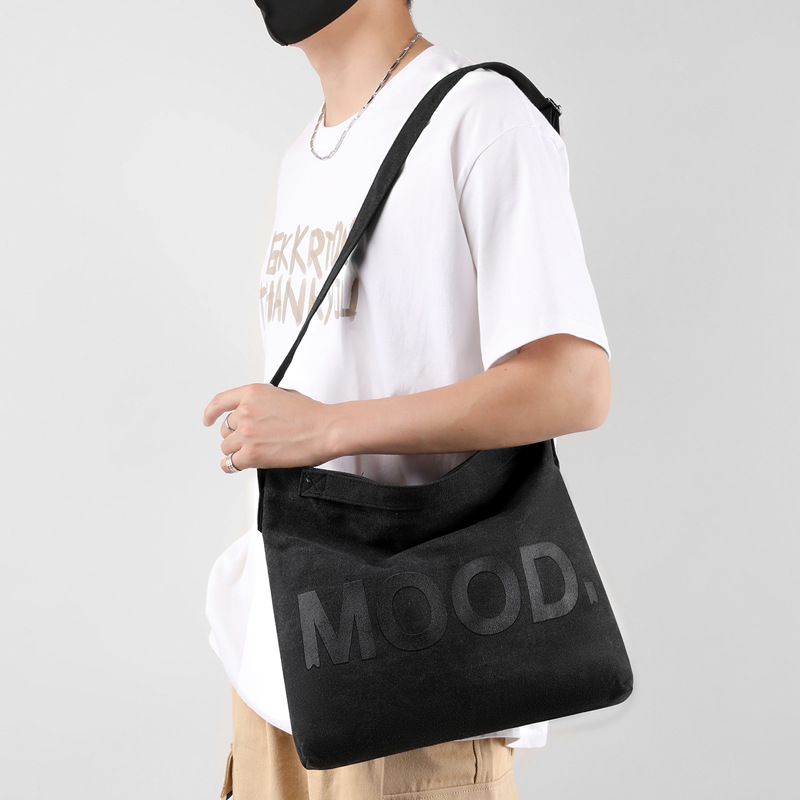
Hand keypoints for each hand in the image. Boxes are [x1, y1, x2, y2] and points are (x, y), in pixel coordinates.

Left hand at [202, 383, 335, 471]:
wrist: (324, 429)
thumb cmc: (311, 414)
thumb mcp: (281, 394)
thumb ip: (260, 401)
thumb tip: (252, 412)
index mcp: (252, 393)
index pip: (220, 402)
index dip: (210, 413)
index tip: (208, 419)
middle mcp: (245, 412)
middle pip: (225, 429)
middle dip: (234, 435)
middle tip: (249, 441)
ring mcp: (247, 434)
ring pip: (226, 447)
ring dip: (236, 450)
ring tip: (252, 452)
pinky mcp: (252, 454)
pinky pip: (231, 463)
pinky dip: (232, 465)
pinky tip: (237, 465)